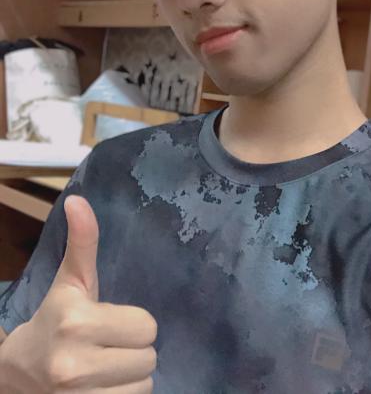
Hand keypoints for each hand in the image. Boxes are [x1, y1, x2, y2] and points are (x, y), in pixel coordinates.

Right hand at [0, 195, 156, 392]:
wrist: (16, 375)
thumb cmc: (53, 320)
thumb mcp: (69, 282)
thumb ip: (82, 242)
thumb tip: (79, 200)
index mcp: (76, 322)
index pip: (147, 326)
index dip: (134, 324)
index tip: (111, 323)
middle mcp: (75, 365)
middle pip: (149, 358)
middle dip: (134, 351)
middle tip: (109, 347)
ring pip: (144, 385)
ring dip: (131, 378)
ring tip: (105, 370)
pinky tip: (103, 388)